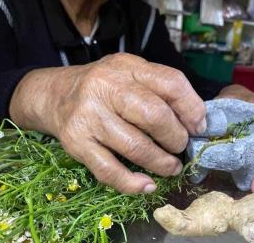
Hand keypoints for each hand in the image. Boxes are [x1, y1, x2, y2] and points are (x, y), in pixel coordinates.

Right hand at [10, 53, 206, 193]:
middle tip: (180, 147)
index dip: (192, 109)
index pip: (171, 83)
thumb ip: (160, 90)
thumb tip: (197, 122)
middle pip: (155, 116)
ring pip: (136, 147)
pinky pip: (109, 171)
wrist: (55, 94)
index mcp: (127, 67)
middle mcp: (106, 87)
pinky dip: (133, 183)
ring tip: (171, 167)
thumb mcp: (131, 74)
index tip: (198, 127)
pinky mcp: (76, 143)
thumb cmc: (103, 86)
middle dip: (176, 138)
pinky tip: (147, 185)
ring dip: (162, 163)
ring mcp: (89, 117)